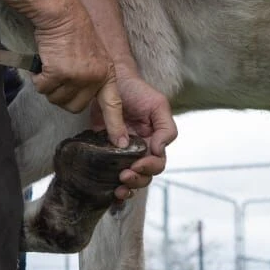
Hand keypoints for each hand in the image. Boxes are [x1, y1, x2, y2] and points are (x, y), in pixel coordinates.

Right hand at [30, 0, 122, 140]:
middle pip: (75, 107)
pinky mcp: (59, 73)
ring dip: (50, 86)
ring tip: (54, 65)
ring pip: (57, 99)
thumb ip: (92, 78)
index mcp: (107, 75)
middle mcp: (95, 78)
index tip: (121, 144)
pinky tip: (45, 63)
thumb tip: (81, 99)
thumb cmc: (74, 33)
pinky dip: (39, 79)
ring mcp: (77, 77)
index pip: (114, 106)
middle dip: (63, 95)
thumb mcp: (94, 56)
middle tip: (60, 74)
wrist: (62, 14)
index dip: (116, 127)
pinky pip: (43, 89)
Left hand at [96, 71, 175, 200]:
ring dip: (126, 187)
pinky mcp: (104, 151)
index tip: (137, 164)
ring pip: (129, 178)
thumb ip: (166, 128)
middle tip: (124, 176)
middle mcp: (140, 149)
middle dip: (137, 180)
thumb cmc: (137, 90)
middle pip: (144, 175)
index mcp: (155, 141)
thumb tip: (159, 150)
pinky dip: (109, 184)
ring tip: (118, 188)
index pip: (157, 162)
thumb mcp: (157, 104)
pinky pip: (108, 172)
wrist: (110, 79)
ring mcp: (122, 152)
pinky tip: (108, 189)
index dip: (149, 167)